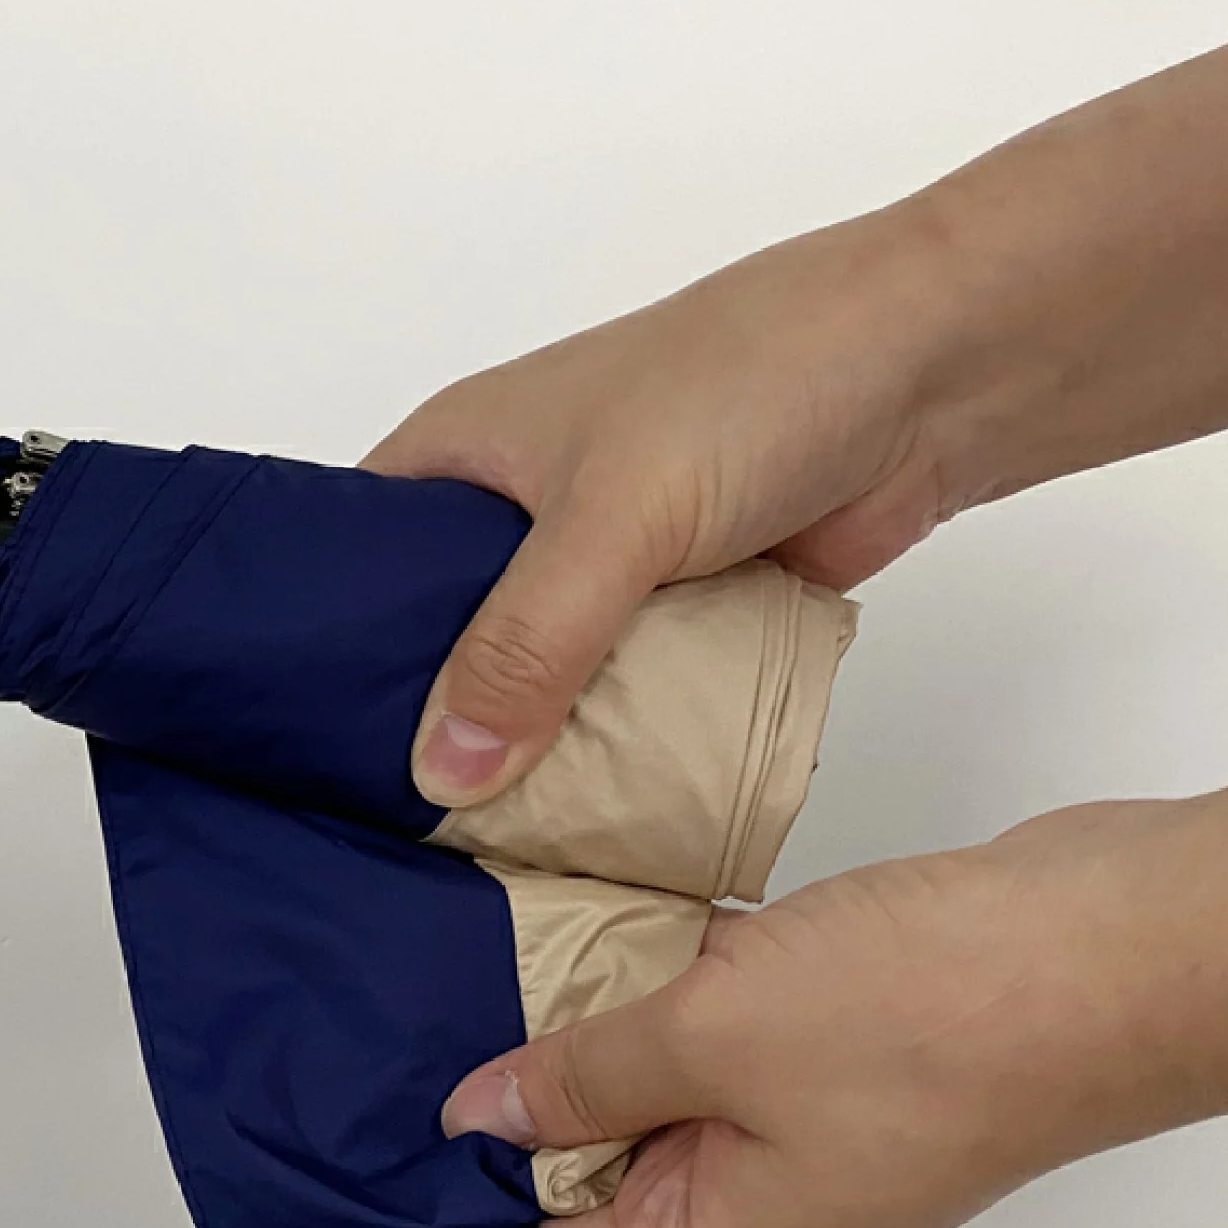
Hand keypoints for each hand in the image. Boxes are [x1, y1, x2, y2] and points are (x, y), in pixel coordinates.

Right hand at [366, 31, 1227, 808]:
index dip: (313, 653)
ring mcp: (599, 571)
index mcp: (461, 455)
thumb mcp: (611, 517)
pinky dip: (600, 754)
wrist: (939, 371)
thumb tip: (442, 780)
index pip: (346, 565)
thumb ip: (524, 647)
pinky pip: (613, 704)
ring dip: (517, 754)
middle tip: (371, 835)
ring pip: (529, 684)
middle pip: (433, 644)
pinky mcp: (673, 615)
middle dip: (419, 728)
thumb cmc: (755, 383)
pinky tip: (567, 826)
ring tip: (457, 856)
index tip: (288, 754)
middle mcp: (514, 515)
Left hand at [440, 785, 1227, 1227]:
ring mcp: (792, 1121)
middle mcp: (746, 1201)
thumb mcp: (714, 1038)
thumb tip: (475, 1119)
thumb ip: (582, 1077)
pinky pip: (708, 1022)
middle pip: (587, 1172)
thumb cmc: (942, 1021)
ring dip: (580, 1025)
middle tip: (403, 1024)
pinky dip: (654, 977)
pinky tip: (583, 917)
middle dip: (510, 1103)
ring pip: (645, 1084)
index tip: (375, 1137)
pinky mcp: (827, 1044)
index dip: (458, 1207)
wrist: (1113, 943)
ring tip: (466, 962)